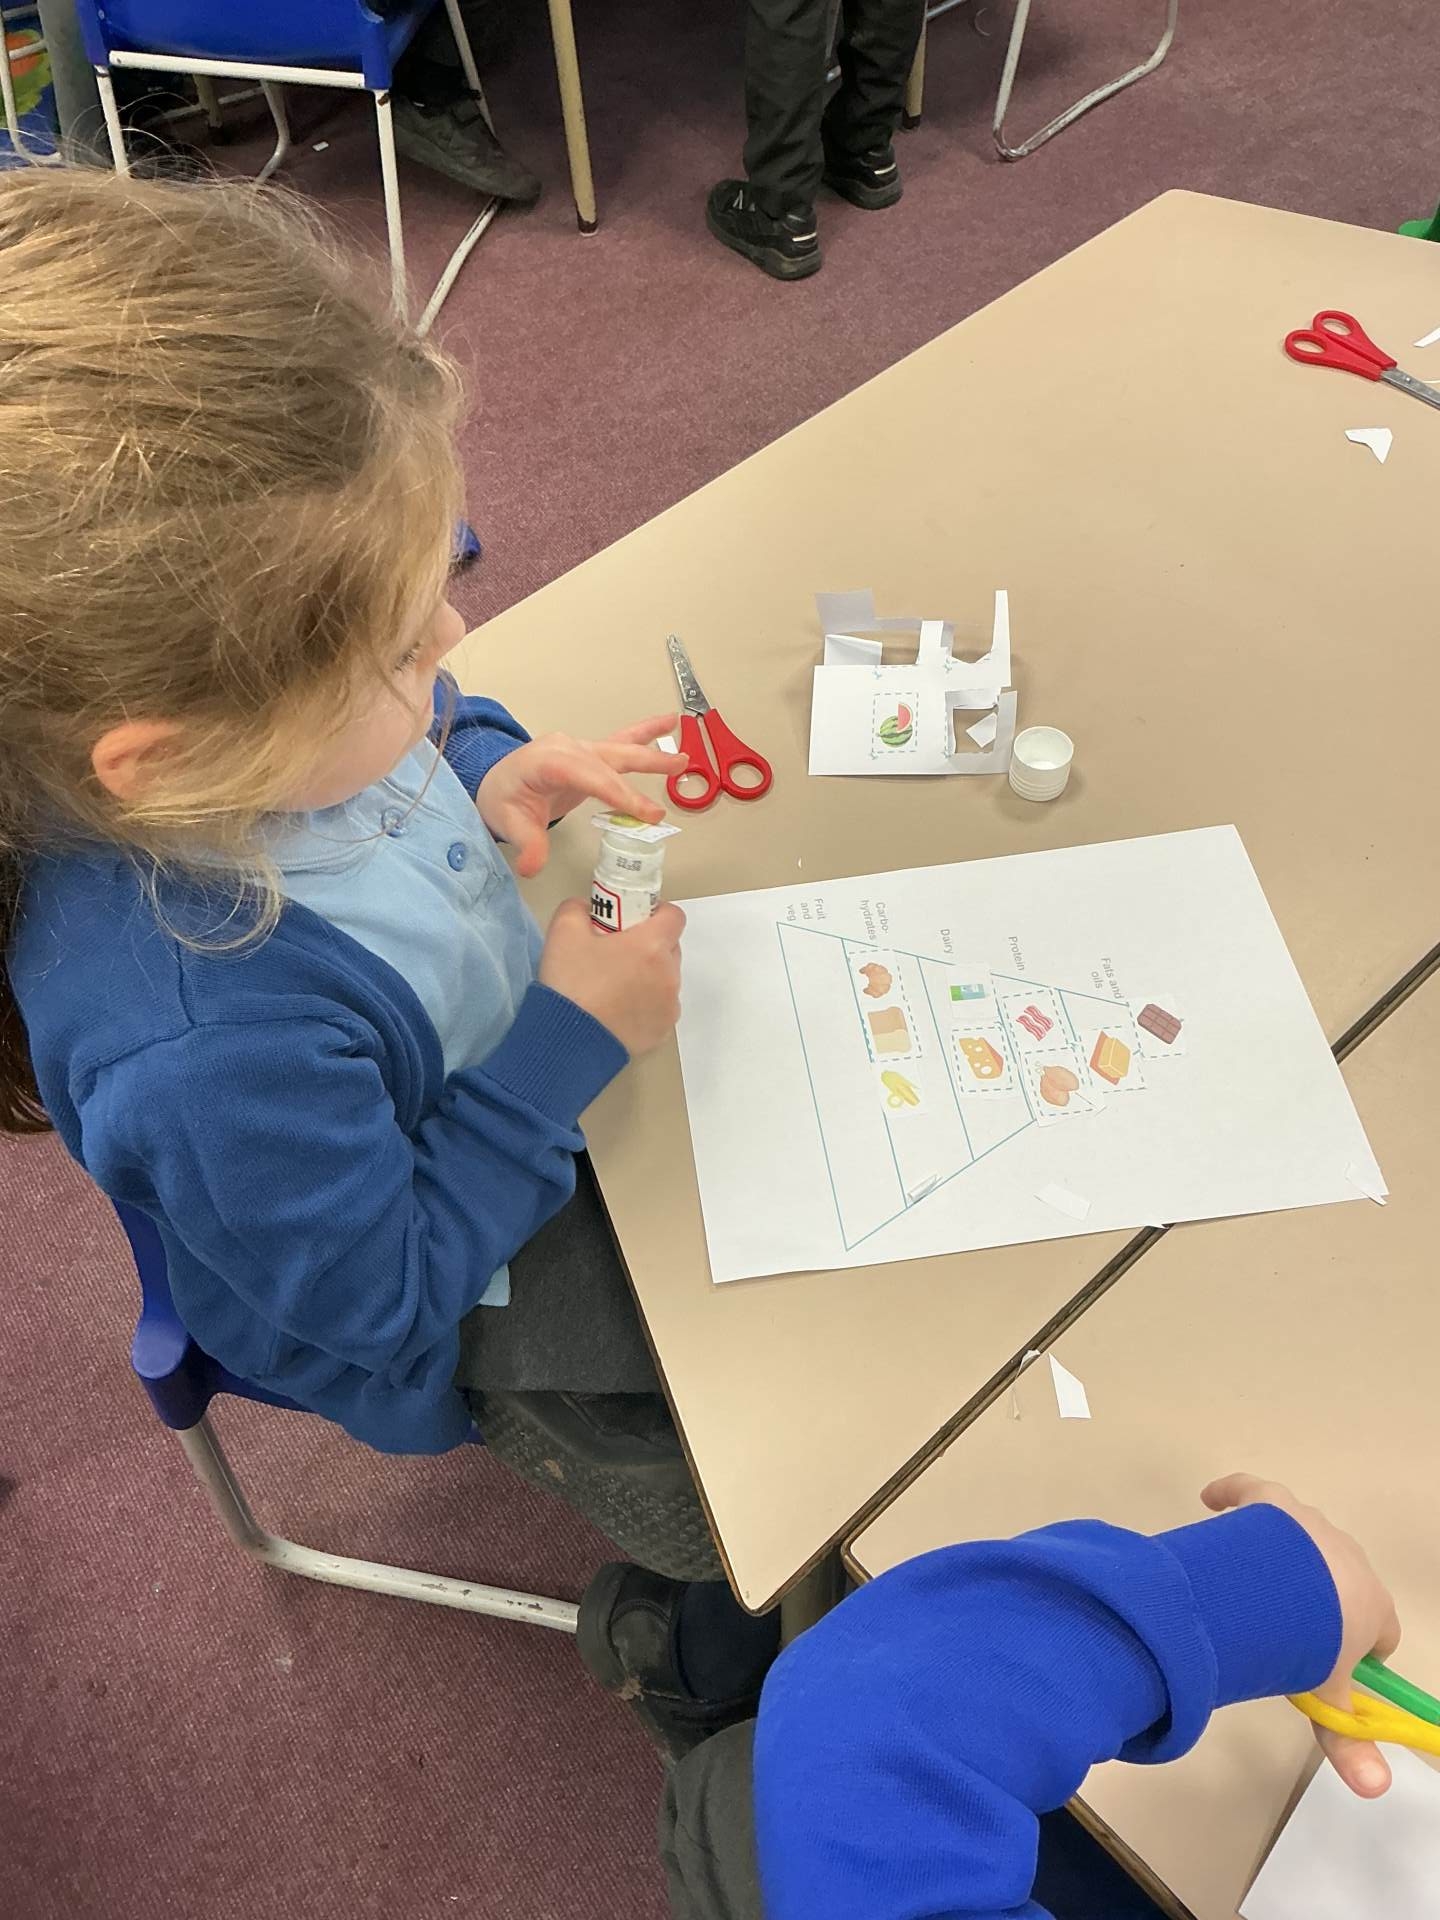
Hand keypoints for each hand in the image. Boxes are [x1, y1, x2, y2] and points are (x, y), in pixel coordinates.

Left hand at [476, 716, 677, 877]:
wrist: (496, 782)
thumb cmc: (503, 798)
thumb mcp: (509, 823)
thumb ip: (526, 844)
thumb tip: (533, 866)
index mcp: (547, 761)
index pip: (588, 775)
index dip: (619, 793)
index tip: (646, 813)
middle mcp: (567, 748)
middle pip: (608, 762)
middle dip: (642, 773)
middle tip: (669, 791)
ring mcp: (580, 748)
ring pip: (620, 749)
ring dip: (652, 754)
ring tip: (682, 758)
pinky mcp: (589, 753)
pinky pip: (620, 742)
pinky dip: (645, 734)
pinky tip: (670, 723)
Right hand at [539, 898, 684, 1055]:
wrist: (569, 1040)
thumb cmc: (571, 982)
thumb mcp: (563, 932)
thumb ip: (578, 909)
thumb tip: (587, 909)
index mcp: (652, 945)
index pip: (674, 916)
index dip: (656, 913)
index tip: (633, 921)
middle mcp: (669, 974)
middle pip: (671, 948)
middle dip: (650, 946)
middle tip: (617, 953)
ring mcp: (669, 1005)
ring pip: (667, 980)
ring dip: (649, 976)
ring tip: (614, 987)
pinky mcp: (663, 1031)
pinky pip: (661, 1008)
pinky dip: (647, 1005)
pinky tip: (619, 1011)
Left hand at [1202, 1473, 1400, 1797]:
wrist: (1284, 1590)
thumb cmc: (1312, 1644)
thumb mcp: (1328, 1696)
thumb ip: (1347, 1741)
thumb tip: (1375, 1790)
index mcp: (1372, 1605)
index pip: (1381, 1629)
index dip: (1362, 1650)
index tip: (1334, 1665)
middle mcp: (1348, 1558)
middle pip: (1342, 1584)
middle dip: (1321, 1607)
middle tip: (1288, 1634)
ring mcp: (1309, 1528)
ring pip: (1304, 1542)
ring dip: (1289, 1562)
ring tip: (1259, 1590)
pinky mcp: (1272, 1505)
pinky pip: (1251, 1491)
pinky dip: (1232, 1493)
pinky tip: (1210, 1500)